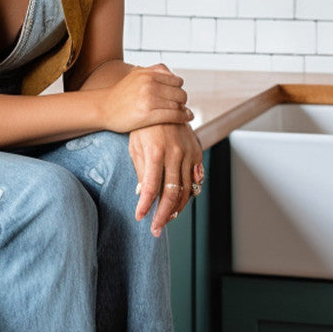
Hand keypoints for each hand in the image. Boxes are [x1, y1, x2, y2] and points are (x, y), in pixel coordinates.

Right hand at [99, 64, 192, 133]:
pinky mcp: (148, 114)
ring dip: (184, 109)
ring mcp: (149, 99)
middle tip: (181, 106)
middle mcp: (149, 84)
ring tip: (185, 113)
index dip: (179, 89)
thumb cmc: (121, 94)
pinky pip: (173, 115)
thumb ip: (153, 71)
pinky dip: (183, 117)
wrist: (103, 108)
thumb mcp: (136, 75)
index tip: (177, 96)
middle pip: (179, 92)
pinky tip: (187, 118)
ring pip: (178, 104)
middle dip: (182, 100)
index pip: (176, 81)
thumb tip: (172, 72)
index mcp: (147, 74)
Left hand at [129, 122, 204, 236]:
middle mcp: (175, 154)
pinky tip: (181, 202)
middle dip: (163, 215)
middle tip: (155, 229)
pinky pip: (196, 178)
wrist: (163, 102)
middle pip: (172, 193)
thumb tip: (143, 193)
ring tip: (166, 219)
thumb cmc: (144, 125)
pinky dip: (190, 193)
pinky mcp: (197, 151)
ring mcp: (188, 153)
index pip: (151, 187)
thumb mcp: (136, 146)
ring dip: (176, 208)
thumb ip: (141, 170)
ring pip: (186, 189)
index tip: (140, 217)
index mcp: (156, 152)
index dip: (146, 206)